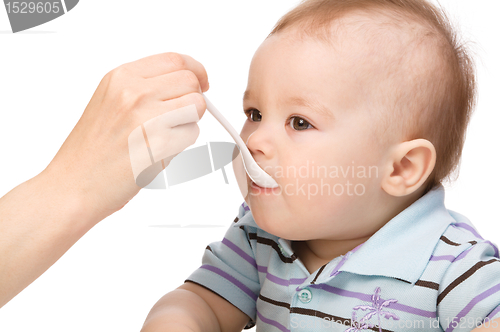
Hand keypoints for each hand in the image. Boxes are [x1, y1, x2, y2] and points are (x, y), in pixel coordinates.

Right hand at [44, 52, 208, 221]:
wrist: (73, 185)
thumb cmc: (92, 151)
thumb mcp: (109, 101)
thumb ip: (144, 88)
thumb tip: (184, 83)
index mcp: (121, 77)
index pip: (175, 59)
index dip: (196, 71)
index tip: (201, 82)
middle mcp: (134, 92)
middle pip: (191, 81)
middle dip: (194, 99)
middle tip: (180, 116)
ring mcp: (148, 117)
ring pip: (197, 106)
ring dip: (188, 122)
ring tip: (164, 137)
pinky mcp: (161, 144)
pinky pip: (192, 134)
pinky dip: (183, 145)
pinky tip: (159, 152)